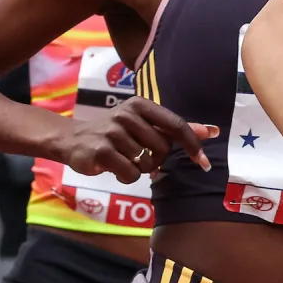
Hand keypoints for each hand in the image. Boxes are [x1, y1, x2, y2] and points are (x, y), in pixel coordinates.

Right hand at [58, 96, 215, 181]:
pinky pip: (130, 174)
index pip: (176, 125)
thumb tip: (211, 131)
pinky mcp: (101, 150)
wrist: (72, 140)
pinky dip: (126, 177)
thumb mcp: (144, 125)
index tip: (203, 161)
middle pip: (163, 148)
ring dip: (138, 169)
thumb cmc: (115, 133)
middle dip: (156, 160)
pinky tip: (113, 167)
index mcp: (141, 105)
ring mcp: (113, 132)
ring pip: (146, 163)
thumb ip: (175, 128)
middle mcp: (127, 115)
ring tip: (122, 159)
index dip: (192, 144)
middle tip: (140, 157)